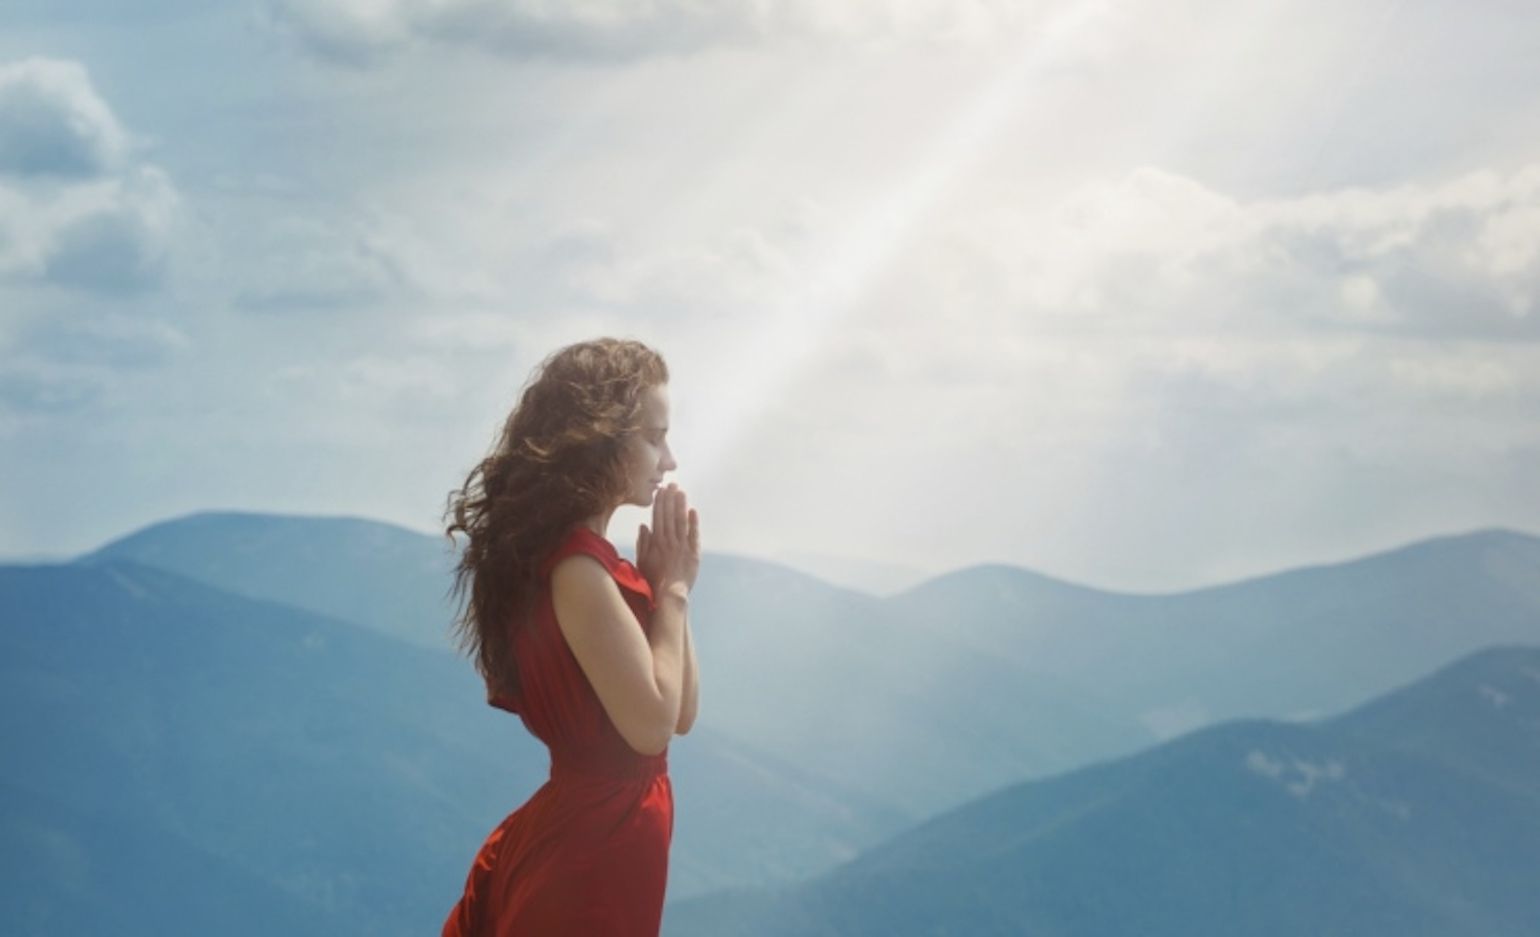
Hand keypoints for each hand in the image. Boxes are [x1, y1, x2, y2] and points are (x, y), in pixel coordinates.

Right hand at [636, 482, 699, 596]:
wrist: (669, 595)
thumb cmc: (652, 580)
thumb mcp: (642, 561)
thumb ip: (642, 543)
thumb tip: (643, 525)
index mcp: (656, 543)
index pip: (658, 518)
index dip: (659, 503)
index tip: (660, 491)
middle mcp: (669, 541)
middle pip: (669, 516)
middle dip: (670, 499)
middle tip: (671, 484)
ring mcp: (682, 547)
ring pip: (681, 522)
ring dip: (681, 505)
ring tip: (681, 492)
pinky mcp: (693, 554)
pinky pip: (694, 535)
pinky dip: (694, 522)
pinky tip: (693, 510)